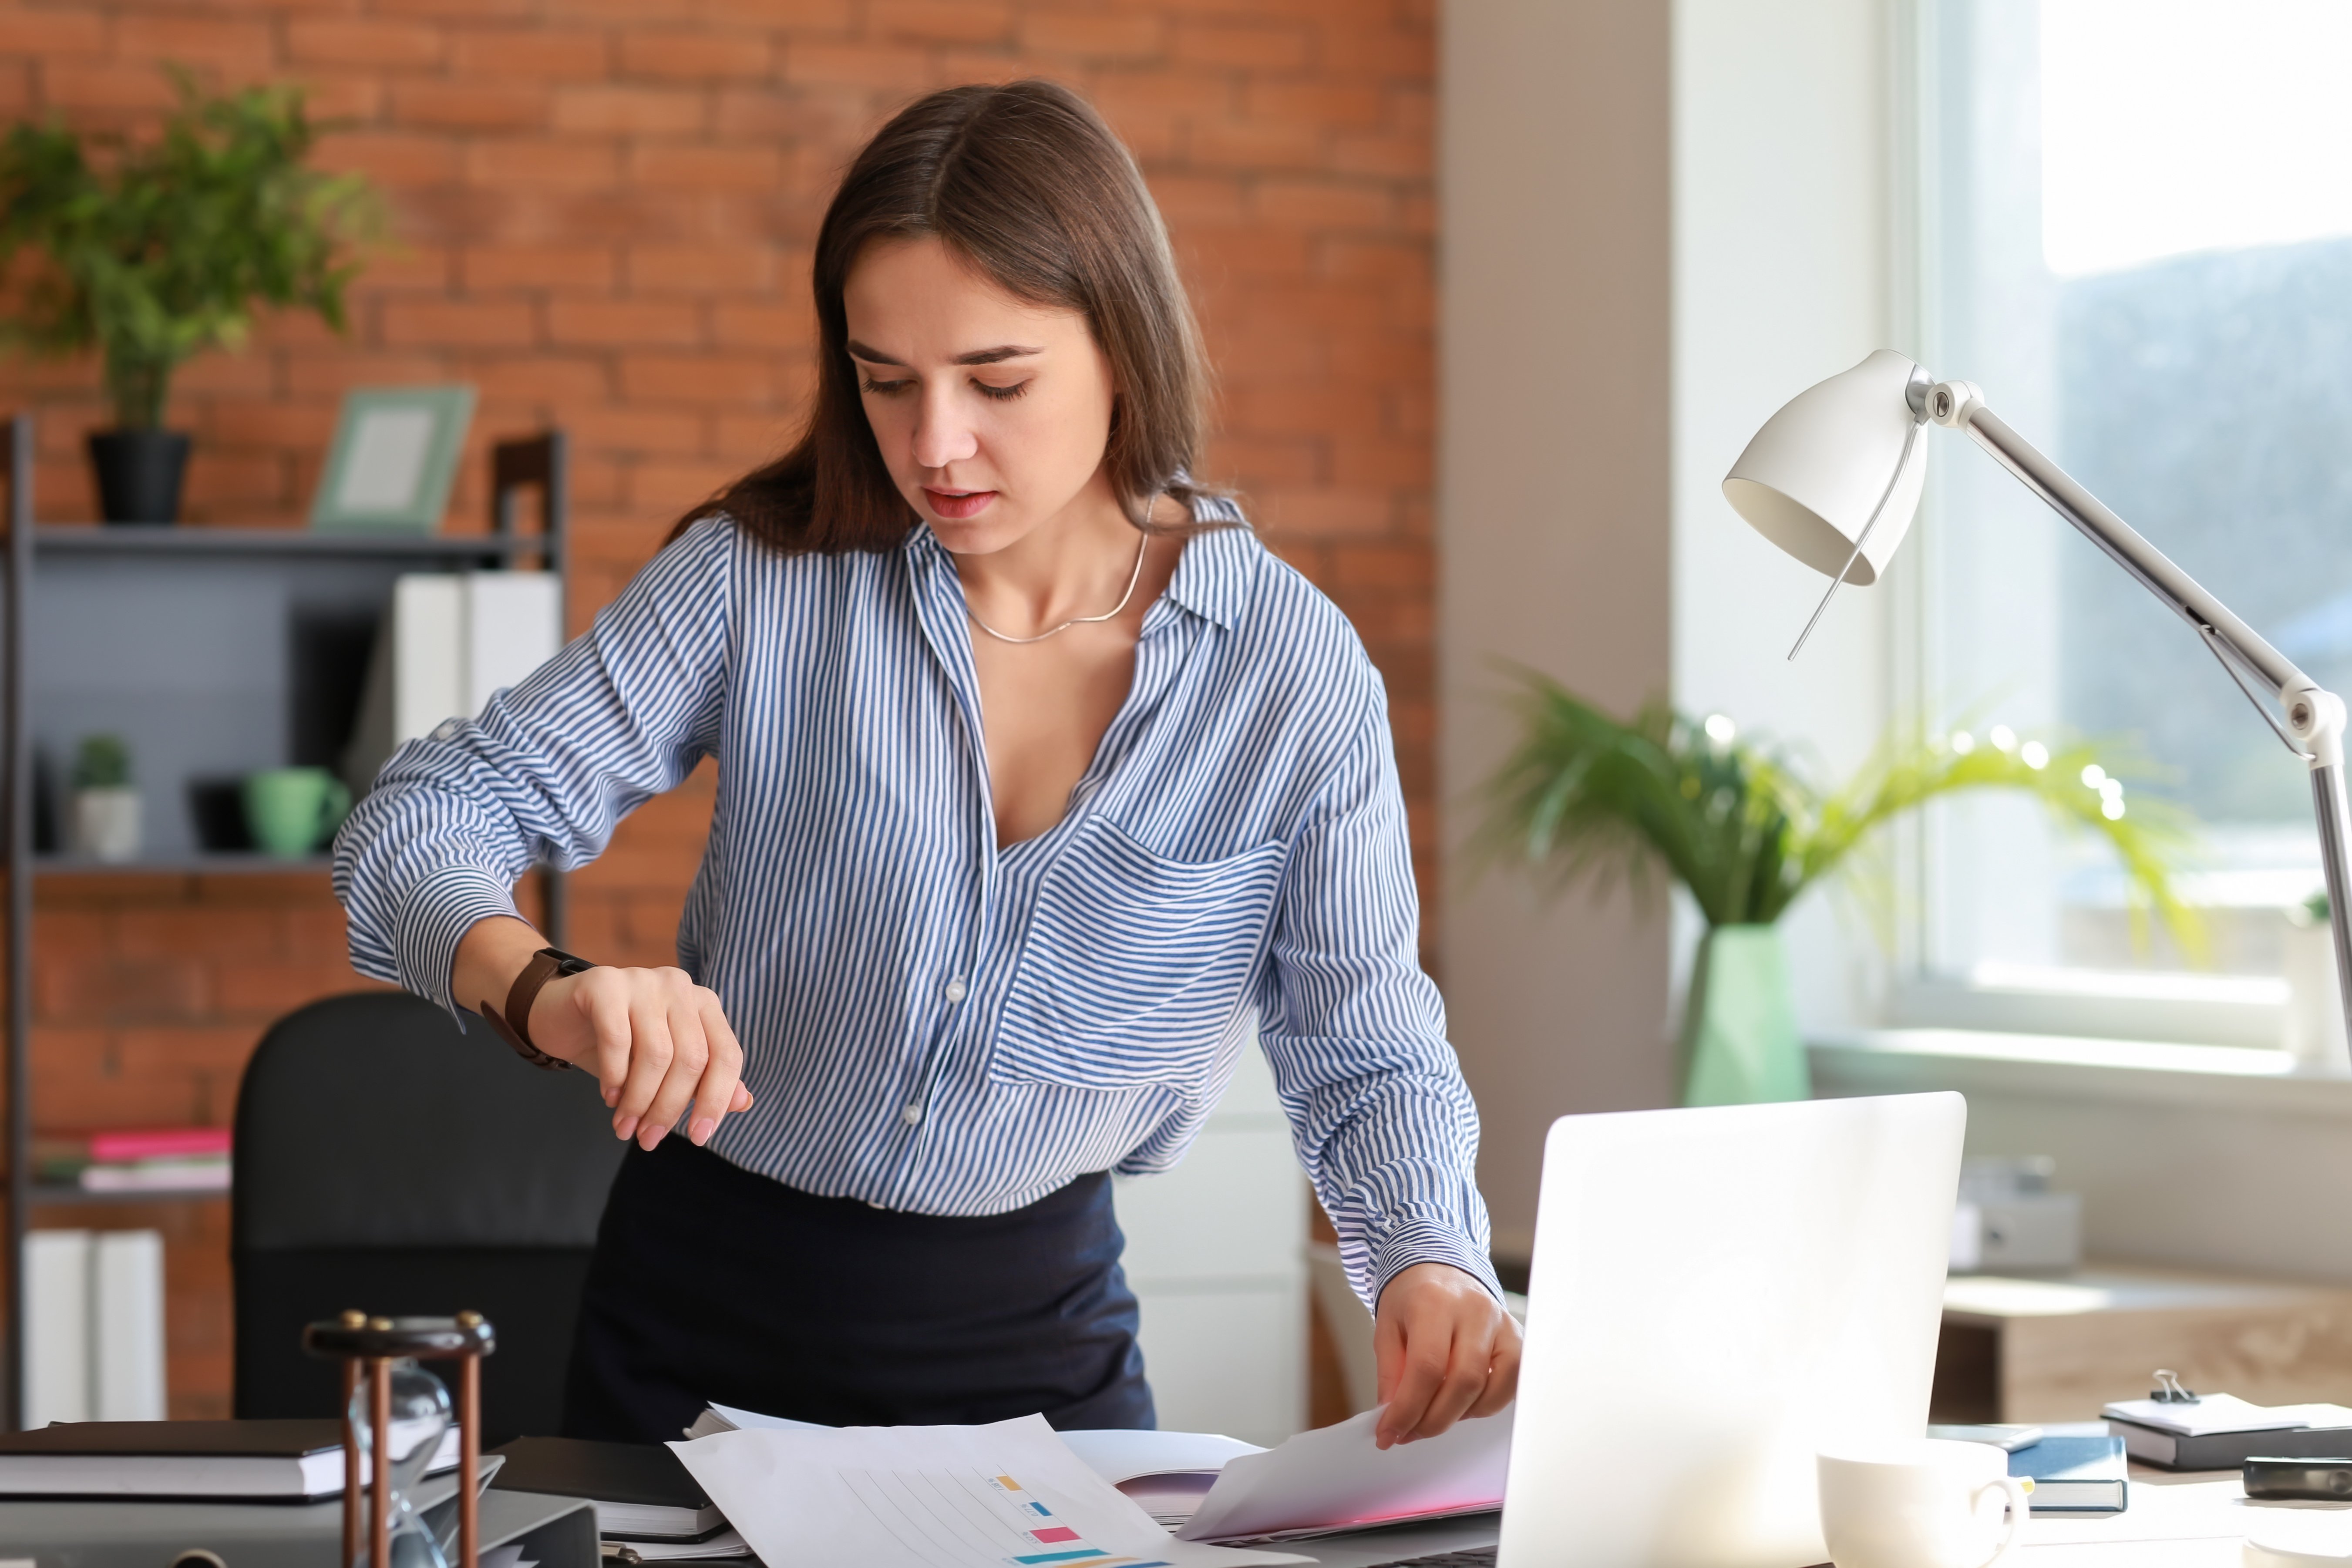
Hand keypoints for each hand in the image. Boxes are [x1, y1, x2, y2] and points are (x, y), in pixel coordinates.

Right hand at [532, 964, 753, 1150]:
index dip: (716, 1101)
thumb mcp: (666, 1068)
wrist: (561, 1018)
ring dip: (639, 1100)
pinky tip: (609, 1096)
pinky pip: (618, 1040)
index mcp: (704, 1004)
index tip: (698, 1138)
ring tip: (625, 1125)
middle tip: (648, 1139)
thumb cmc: (622, 1047)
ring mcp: (643, 979)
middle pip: (692, 1059)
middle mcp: (679, 986)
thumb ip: (706, 1081)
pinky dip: (615, 1076)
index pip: (727, 1055)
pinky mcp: (604, 983)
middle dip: (669, 1108)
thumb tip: (745, 1103)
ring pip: (657, 1054)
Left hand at [1371, 1262, 1520, 1447]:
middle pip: (1462, 1382)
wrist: (1441, 1268)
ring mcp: (1500, 1323)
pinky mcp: (1516, 1337)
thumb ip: (1389, 1373)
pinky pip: (1509, 1385)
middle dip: (1432, 1420)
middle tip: (1409, 1433)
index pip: (1427, 1367)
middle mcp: (1473, 1310)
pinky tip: (1461, 1404)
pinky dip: (1484, 1405)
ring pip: (1488, 1388)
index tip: (1389, 1433)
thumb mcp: (1386, 1328)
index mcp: (1434, 1302)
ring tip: (1432, 1416)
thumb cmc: (1412, 1298)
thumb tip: (1393, 1417)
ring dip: (1458, 1416)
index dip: (1408, 1409)